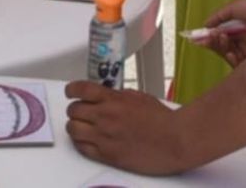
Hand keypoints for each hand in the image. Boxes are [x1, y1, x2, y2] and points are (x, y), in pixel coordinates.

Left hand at [64, 82, 187, 175]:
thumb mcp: (138, 97)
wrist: (175, 140)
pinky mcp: (107, 155)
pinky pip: (82, 148)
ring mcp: (104, 136)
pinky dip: (80, 143)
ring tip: (81, 127)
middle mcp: (105, 116)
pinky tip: (87, 140)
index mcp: (113, 99)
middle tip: (80, 112)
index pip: (80, 89)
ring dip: (75, 126)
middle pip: (73, 110)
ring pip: (73, 129)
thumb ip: (117, 96)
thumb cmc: (162, 119)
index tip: (70, 92)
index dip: (71, 89)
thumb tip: (104, 97)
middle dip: (75, 109)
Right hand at [200, 0, 245, 67]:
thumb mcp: (235, 9)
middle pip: (227, 48)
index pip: (226, 38)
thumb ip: (219, 17)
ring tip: (221, 38)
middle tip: (206, 38)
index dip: (213, 37)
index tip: (201, 36)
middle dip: (214, 44)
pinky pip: (242, 68)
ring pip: (232, 57)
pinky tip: (230, 52)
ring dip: (222, 50)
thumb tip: (205, 25)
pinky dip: (232, 60)